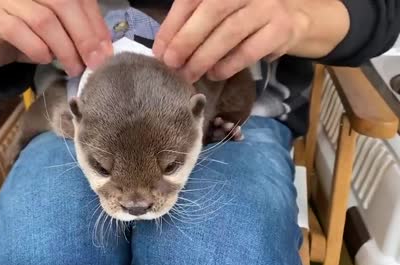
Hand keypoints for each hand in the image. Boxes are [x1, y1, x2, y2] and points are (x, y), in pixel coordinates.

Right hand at [0, 0, 111, 76]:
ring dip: (64, 49)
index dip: (96, 24)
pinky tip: (45, 60)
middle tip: (93, 63)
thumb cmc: (33, 35)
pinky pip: (18, 31)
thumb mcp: (62, 32)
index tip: (106, 51)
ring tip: (73, 67)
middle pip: (63, 4)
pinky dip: (37, 49)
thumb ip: (83, 32)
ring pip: (44, 20)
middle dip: (83, 37)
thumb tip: (104, 50)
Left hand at [153, 0, 308, 82]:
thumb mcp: (214, 11)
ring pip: (230, 32)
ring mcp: (266, 7)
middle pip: (212, 12)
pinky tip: (214, 74)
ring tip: (189, 74)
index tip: (159, 50)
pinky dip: (228, 65)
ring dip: (205, 57)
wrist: (287, 19)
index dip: (172, 25)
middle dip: (186, 41)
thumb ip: (191, 22)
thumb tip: (164, 49)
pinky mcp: (280, 30)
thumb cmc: (240, 15)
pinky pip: (249, 50)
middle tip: (172, 64)